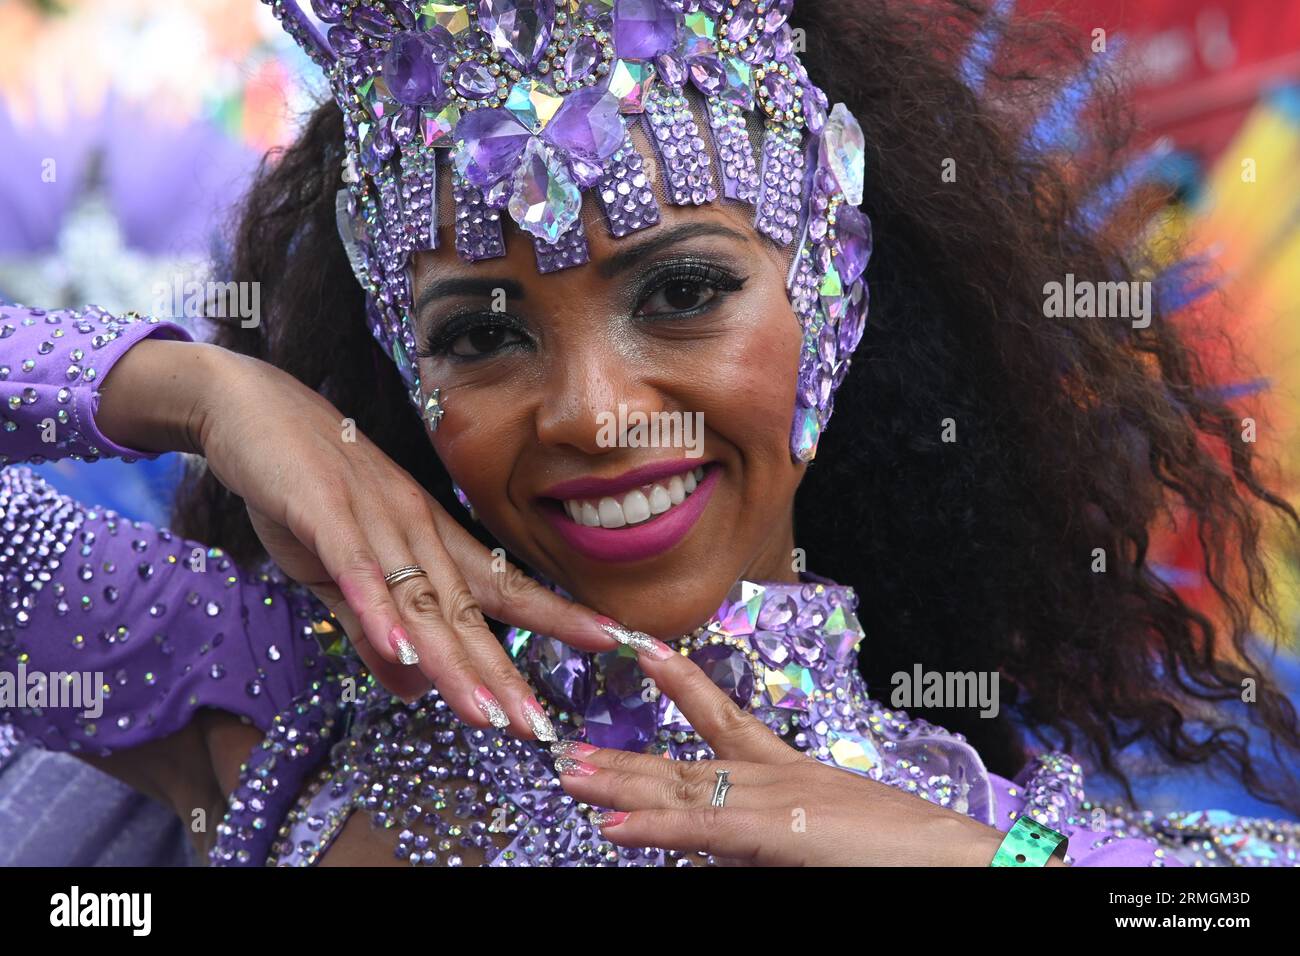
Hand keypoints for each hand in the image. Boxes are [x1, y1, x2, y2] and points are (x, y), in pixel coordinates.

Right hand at [97, 338, 619, 737]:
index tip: (615, 644)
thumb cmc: (303, 486)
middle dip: (503, 673)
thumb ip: (375, 628)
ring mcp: (372, 519)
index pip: (504, 590)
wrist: (247, 404)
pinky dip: (376, 609)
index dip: (558, 617)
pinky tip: (402, 652)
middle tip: (541, 729)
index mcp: (429, 541)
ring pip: (420, 601)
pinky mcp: (320, 510)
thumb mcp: (342, 568)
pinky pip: (355, 567)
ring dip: (454, 660)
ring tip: (489, 715)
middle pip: (467, 612)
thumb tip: (411, 685)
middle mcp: (415, 530)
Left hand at [555, 640, 1011, 864]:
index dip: (681, 683)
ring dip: (619, 785)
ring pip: (681, 789)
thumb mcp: (823, 833)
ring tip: (567, 776)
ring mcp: (774, 801)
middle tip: (568, 749)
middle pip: (684, 761)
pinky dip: (652, 826)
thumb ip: (771, 832)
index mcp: (790, 771)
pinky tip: (609, 826)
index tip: (645, 652)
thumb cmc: (901, 852)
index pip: (724, 716)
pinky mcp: (776, 833)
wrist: (961, 859)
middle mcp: (775, 776)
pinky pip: (702, 829)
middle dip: (624, 756)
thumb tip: (718, 848)